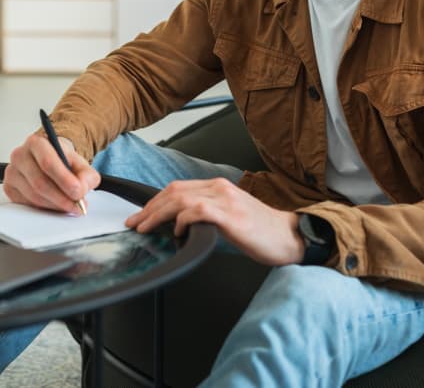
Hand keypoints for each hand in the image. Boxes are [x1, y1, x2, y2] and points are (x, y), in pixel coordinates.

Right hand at [4, 132, 100, 213]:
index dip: (64, 180)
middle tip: (77, 205)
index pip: (47, 162)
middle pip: (40, 182)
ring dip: (55, 205)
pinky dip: (44, 208)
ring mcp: (12, 172)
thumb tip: (81, 189)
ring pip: (34, 196)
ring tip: (70, 206)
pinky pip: (27, 204)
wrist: (50, 159)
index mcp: (36, 143)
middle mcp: (20, 155)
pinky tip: (55, 204)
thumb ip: (86, 175)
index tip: (78, 191)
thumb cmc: (62, 160)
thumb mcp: (80, 163)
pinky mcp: (9, 188)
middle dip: (61, 198)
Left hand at [124, 178, 304, 265]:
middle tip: (134, 223)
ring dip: (157, 214)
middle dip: (148, 208)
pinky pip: (197, 211)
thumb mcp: (228, 217)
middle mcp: (219, 188)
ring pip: (180, 199)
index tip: (139, 215)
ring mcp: (225, 200)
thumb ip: (206, 215)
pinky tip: (175, 231)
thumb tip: (177, 225)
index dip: (154, 201)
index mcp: (218, 186)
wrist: (289, 237)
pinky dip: (181, 220)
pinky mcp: (230, 215)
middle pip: (173, 191)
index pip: (177, 188)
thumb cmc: (261, 231)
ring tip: (145, 228)